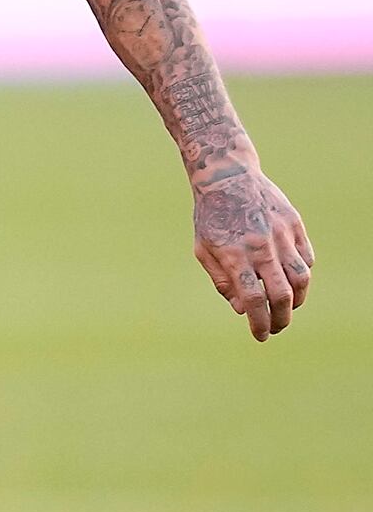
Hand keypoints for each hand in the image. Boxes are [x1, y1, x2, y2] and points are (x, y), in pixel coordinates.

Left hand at [192, 166, 312, 340]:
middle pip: (281, 294)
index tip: (260, 336)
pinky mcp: (295, 225)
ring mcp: (281, 235)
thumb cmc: (211, 216)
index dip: (259, 322)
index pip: (252, 300)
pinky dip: (301, 275)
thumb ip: (222, 280)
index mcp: (233, 255)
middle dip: (281, 319)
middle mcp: (260, 246)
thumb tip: (241, 308)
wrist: (227, 176)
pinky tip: (290, 279)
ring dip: (296, 300)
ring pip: (301, 279)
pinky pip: (306, 259)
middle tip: (276, 327)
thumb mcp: (204, 248)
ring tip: (286, 307)